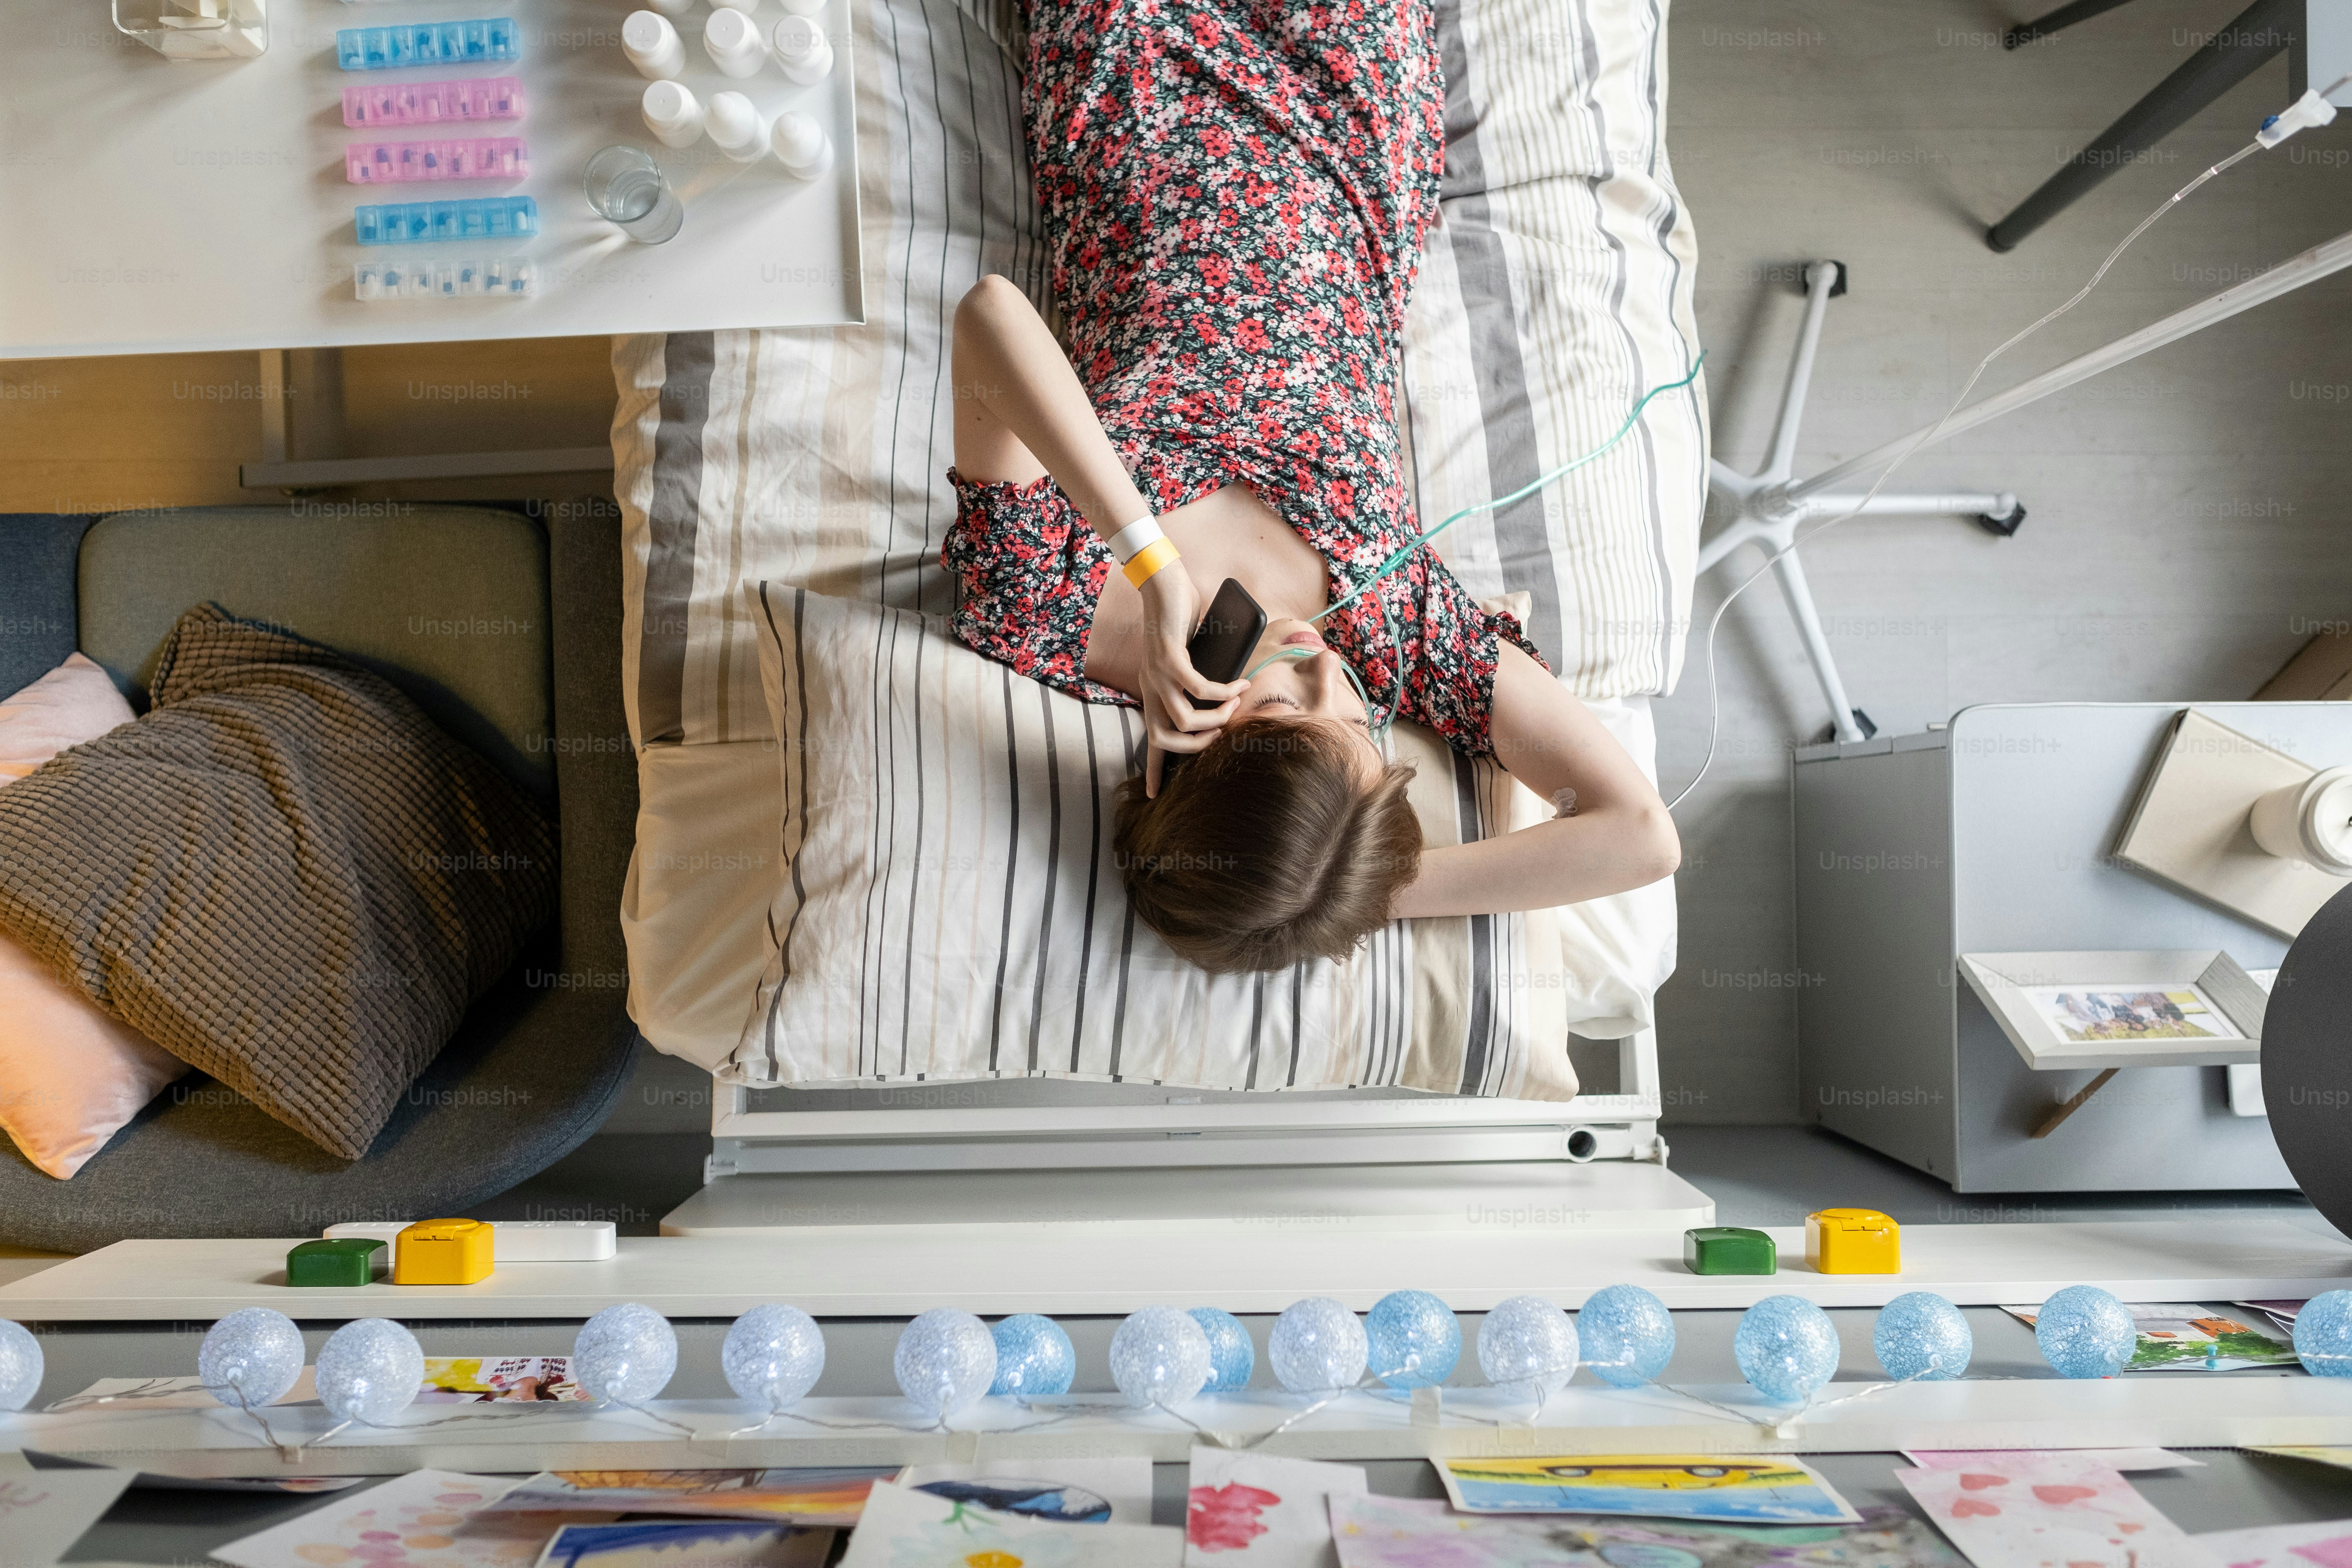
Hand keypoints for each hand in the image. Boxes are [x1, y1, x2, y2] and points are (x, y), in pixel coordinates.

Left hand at [1137, 568, 1245, 796]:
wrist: (1163, 582)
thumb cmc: (1178, 616)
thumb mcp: (1192, 656)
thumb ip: (1202, 676)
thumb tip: (1229, 693)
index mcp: (1154, 691)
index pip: (1151, 739)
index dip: (1153, 769)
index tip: (1152, 796)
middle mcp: (1152, 687)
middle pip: (1166, 739)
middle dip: (1198, 745)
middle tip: (1224, 734)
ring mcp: (1158, 674)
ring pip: (1185, 720)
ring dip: (1216, 717)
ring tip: (1237, 702)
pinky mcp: (1169, 658)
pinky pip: (1199, 689)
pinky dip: (1223, 690)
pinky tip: (1239, 683)